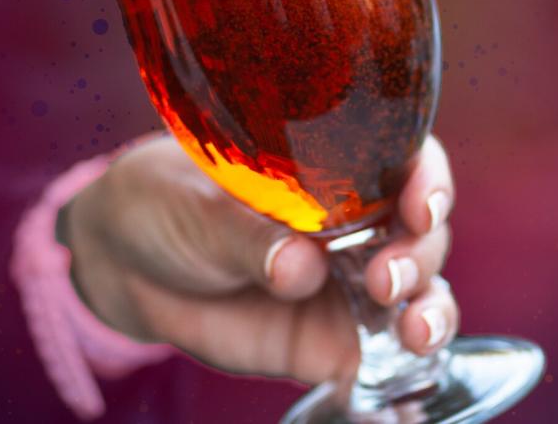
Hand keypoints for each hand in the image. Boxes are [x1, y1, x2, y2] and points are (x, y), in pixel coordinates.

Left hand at [59, 132, 457, 384]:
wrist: (129, 265)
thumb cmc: (168, 205)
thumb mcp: (198, 207)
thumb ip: (248, 234)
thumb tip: (300, 266)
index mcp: (336, 166)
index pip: (407, 160)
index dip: (428, 180)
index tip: (418, 205)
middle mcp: (358, 222)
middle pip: (423, 232)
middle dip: (420, 254)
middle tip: (385, 277)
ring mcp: (350, 285)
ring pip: (420, 295)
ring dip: (429, 312)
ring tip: (411, 330)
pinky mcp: (332, 343)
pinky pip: (384, 361)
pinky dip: (405, 375)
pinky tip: (406, 398)